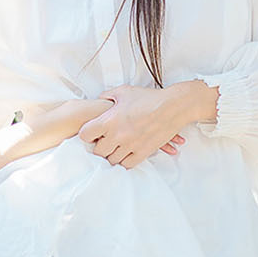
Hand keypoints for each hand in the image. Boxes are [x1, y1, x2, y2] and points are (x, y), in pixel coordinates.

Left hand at [77, 83, 203, 168]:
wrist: (171, 107)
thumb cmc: (148, 98)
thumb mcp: (123, 92)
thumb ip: (107, 96)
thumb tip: (99, 101)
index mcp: (109, 120)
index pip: (85, 135)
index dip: (87, 134)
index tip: (92, 133)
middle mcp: (117, 135)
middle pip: (98, 151)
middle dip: (99, 147)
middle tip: (104, 143)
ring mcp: (130, 145)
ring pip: (112, 160)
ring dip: (112, 155)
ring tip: (115, 148)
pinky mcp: (143, 152)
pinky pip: (128, 164)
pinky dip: (125, 161)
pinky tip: (126, 155)